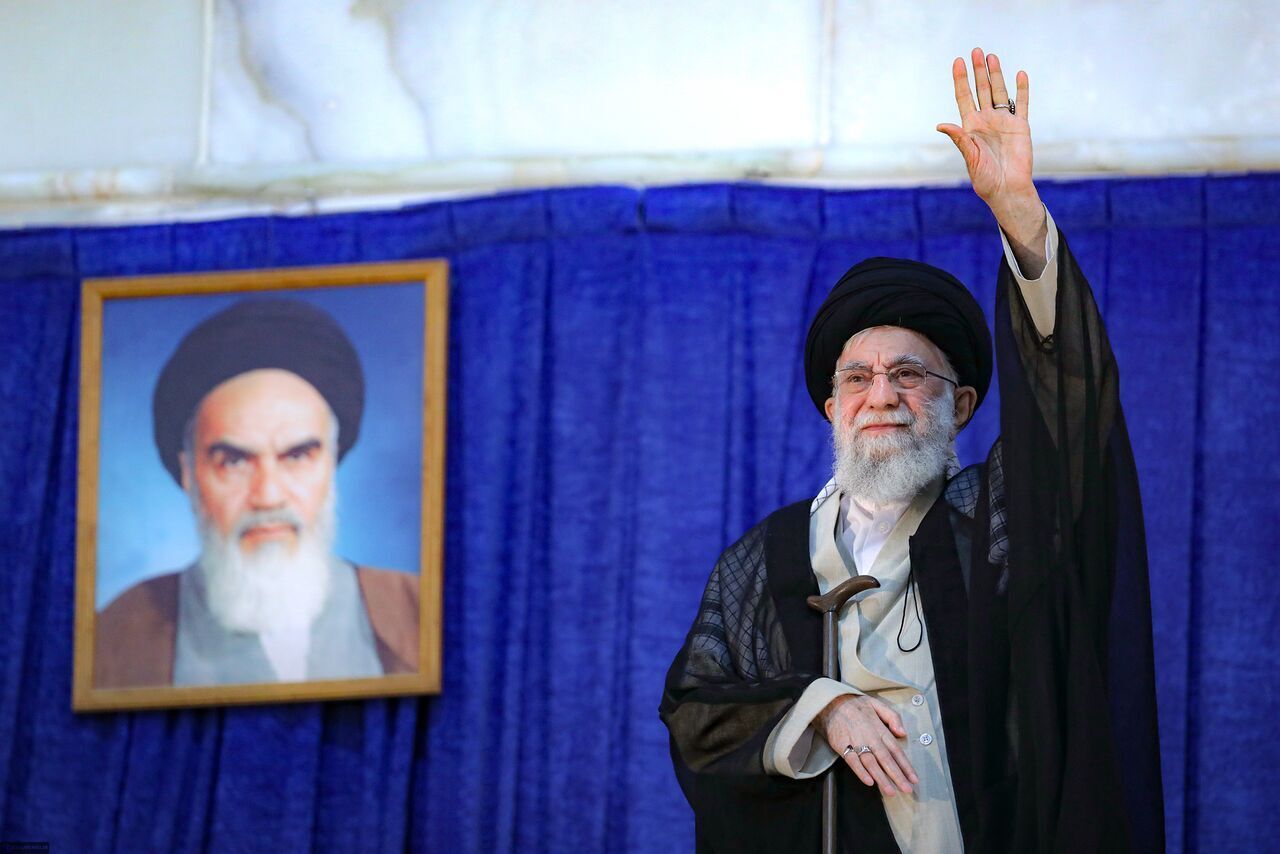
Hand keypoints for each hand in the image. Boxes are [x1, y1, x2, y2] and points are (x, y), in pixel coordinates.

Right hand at [815, 694, 917, 797]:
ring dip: (881, 778)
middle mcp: (869, 737)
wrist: (829, 702)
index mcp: (879, 728)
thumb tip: (902, 733)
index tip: (914, 779)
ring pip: (870, 763)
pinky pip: (852, 761)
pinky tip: (869, 782)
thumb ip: (892, 717)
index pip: (896, 750)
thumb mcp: (876, 704)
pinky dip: (860, 772)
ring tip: (890, 791)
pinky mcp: (842, 746)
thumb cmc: (854, 704)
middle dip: (897, 776)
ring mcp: (855, 742)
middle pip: (885, 759)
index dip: (906, 766)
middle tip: (907, 789)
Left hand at [937, 47, 1046, 273]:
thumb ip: (960, 139)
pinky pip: (1022, 104)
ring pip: (1000, 92)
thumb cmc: (985, 179)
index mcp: (970, 127)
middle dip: (978, 71)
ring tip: (992, 56)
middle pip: (982, 90)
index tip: (958, 62)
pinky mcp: (1021, 127)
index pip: (964, 97)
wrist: (1008, 190)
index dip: (961, 80)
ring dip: (996, 74)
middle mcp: (986, 121)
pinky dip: (1022, 89)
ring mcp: (1003, 122)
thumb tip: (941, 124)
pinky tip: (1020, 74)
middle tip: (977, 51)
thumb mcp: (970, 158)